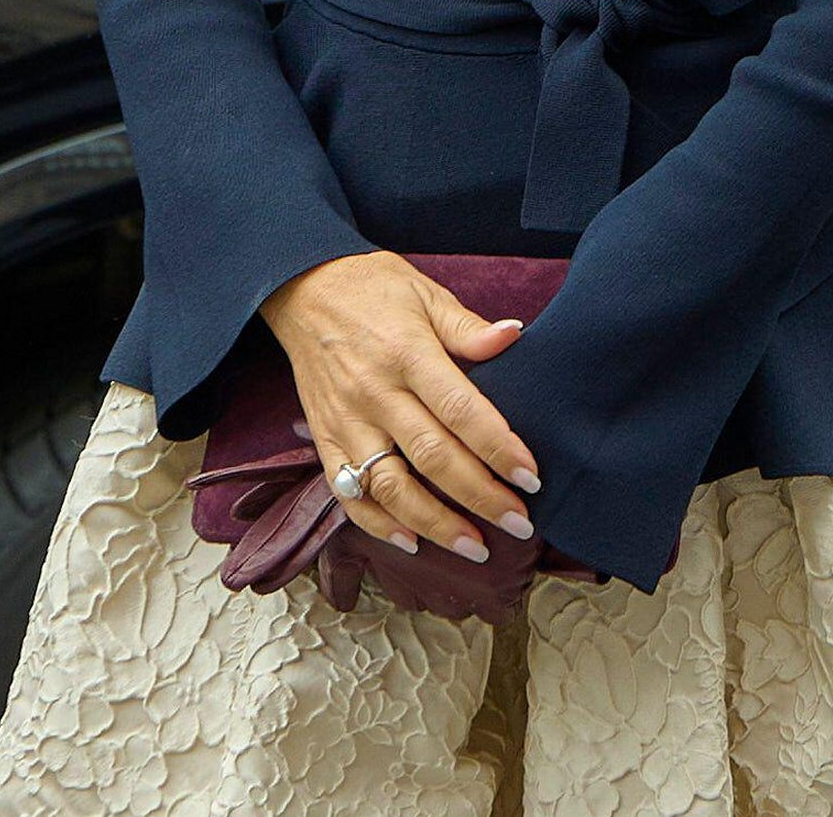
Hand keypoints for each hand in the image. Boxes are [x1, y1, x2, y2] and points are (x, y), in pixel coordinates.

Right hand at [258, 250, 541, 564]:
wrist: (301, 287)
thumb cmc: (374, 289)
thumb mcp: (426, 294)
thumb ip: (468, 328)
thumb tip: (514, 337)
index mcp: (407, 353)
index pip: (460, 410)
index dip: (498, 448)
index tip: (531, 477)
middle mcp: (374, 392)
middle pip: (432, 457)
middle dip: (479, 497)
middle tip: (520, 522)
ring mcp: (345, 420)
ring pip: (389, 486)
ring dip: (434, 523)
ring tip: (475, 547)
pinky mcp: (323, 438)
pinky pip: (347, 492)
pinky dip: (378, 523)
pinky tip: (412, 542)